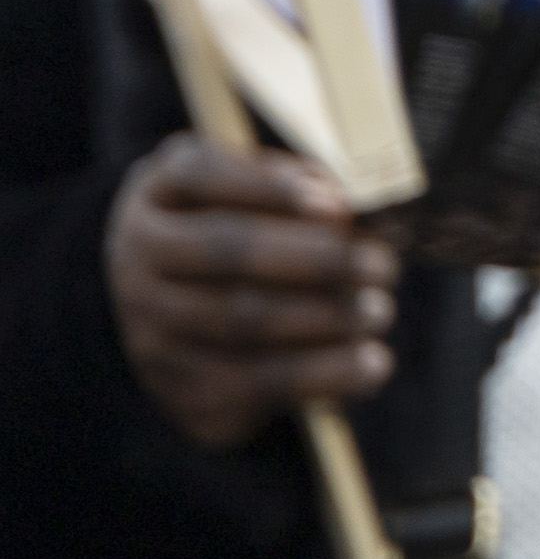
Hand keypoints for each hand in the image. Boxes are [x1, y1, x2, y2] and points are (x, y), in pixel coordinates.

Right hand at [108, 136, 395, 452]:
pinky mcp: (173, 384)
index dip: (270, 186)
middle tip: (383, 266)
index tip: (339, 205)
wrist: (176, 316)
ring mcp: (147, 324)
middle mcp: (137, 258)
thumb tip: (345, 210)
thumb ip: (299, 188)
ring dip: (322, 318)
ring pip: (238, 321)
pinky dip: (317, 374)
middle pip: (226, 251)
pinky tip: (370, 365)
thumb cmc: (239, 227)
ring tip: (380, 312)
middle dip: (315, 259)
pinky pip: (247, 383)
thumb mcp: (256, 190)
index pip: (200, 174)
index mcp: (157, 192)